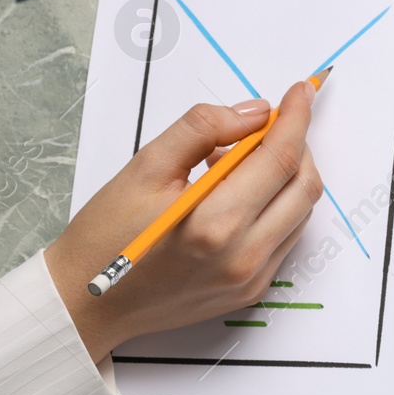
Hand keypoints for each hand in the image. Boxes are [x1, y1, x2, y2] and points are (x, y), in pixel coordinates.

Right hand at [44, 84, 322, 363]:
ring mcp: (252, 278)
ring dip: (288, 176)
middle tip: (272, 123)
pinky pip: (286, 237)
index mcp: (214, 224)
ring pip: (301, 212)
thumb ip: (202, 130)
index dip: (295, 118)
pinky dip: (277, 206)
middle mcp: (243, 256)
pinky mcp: (253, 290)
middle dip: (297, 144)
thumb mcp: (144, 168)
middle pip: (303, 186)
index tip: (301, 92)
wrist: (90, 302)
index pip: (279, 159)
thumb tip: (255, 112)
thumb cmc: (107, 235)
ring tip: (240, 161)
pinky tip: (239, 194)